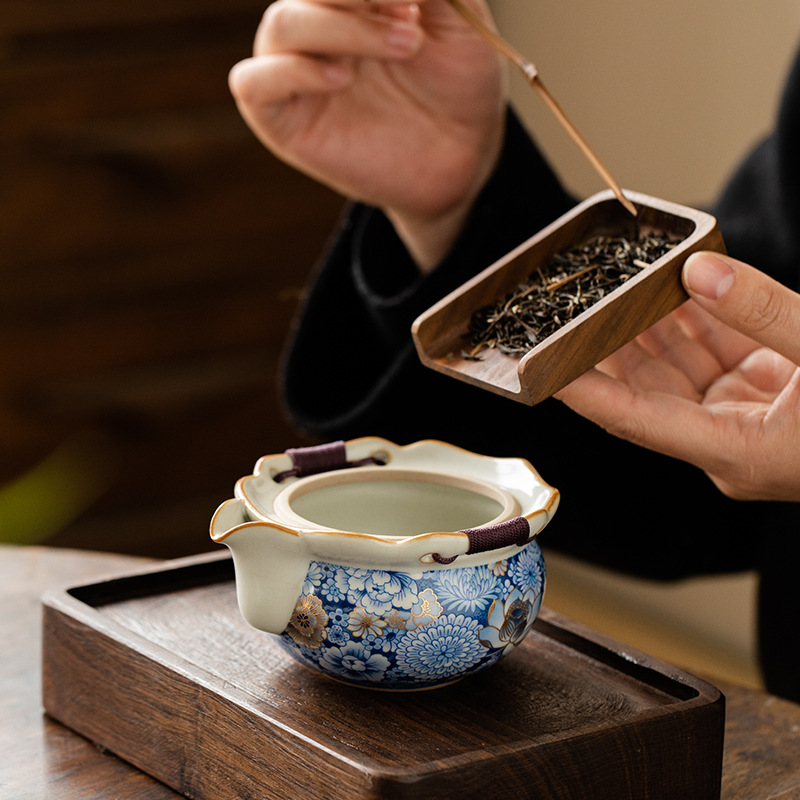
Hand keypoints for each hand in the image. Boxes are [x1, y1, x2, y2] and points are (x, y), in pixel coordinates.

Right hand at [229, 0, 506, 269]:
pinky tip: (340, 78)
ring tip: (403, 46)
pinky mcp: (281, 119)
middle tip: (412, 21)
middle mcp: (315, 25)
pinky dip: (289, 72)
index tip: (414, 0)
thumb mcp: (459, 22)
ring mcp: (294, 69)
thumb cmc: (457, 85)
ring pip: (281, 25)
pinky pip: (253, 83)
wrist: (462, 157)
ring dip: (339, 27)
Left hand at [556, 252, 799, 500]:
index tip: (538, 367)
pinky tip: (671, 283)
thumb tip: (699, 271)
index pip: (633, 418)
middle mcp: (725, 439)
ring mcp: (742, 416)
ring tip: (617, 281)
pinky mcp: (760, 391)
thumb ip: (765, 313)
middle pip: (644, 387)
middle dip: (607, 342)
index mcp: (734, 452)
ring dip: (647, 322)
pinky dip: (692, 317)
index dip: (582, 390)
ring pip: (674, 365)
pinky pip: (711, 351)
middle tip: (573, 303)